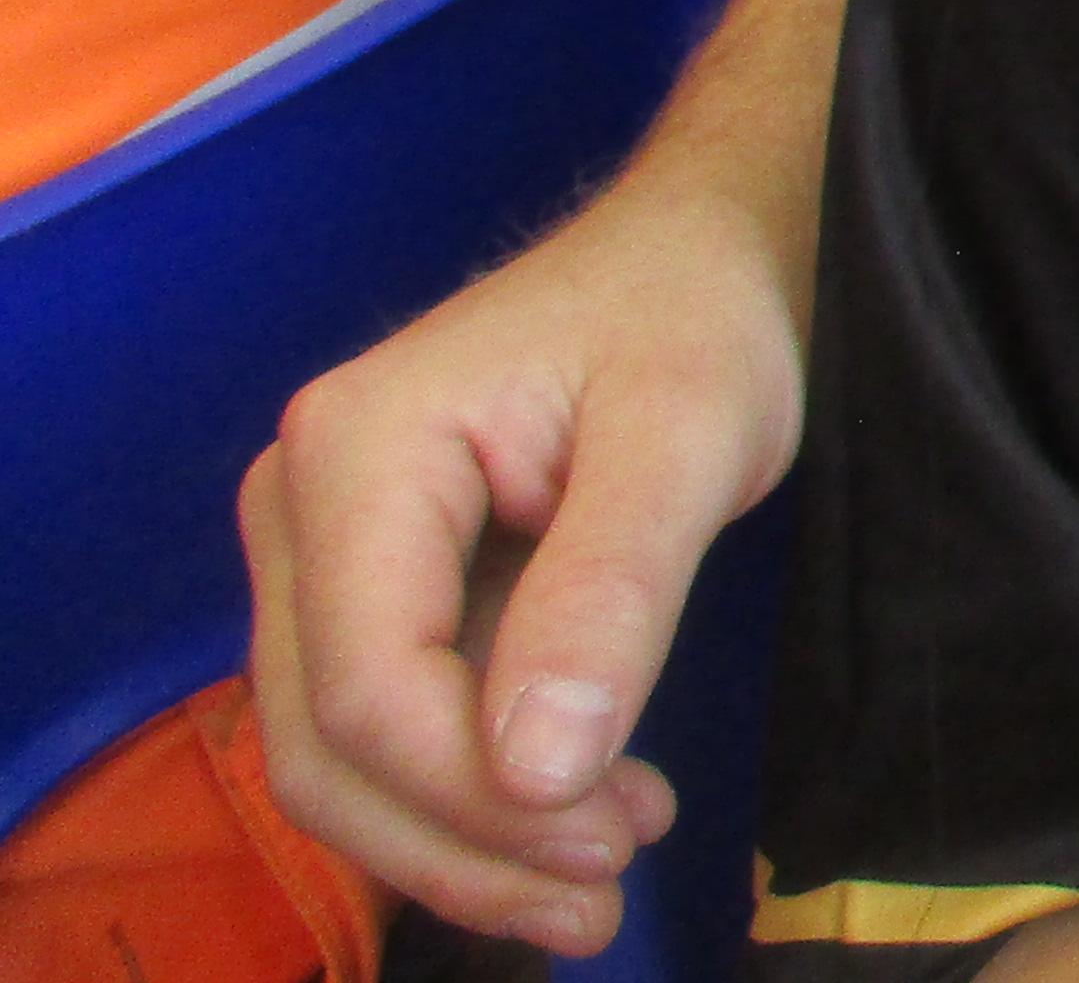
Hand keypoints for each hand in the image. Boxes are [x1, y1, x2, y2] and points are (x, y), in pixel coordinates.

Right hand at [239, 178, 802, 951]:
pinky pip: (391, 724)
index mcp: (356, 451)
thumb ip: (611, 595)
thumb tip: (534, 775)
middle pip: (331, 743)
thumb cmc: (702, 314)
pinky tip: (574, 824)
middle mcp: (302, 504)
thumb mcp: (690, 436)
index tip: (609, 842)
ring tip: (598, 886)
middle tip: (603, 898)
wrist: (708, 249)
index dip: (472, 799)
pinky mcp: (374, 587)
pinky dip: (468, 795)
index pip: (368, 689)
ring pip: (345, 756)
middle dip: (459, 845)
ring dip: (460, 842)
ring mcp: (326, 552)